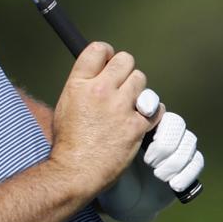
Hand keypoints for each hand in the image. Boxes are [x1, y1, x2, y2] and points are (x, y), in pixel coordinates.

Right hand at [48, 43, 153, 197]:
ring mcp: (120, 107)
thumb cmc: (68, 142)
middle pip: (125, 60)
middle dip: (125, 71)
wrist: (75, 171)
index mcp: (79, 84)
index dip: (107, 55)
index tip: (109, 64)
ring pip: (141, 80)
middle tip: (121, 86)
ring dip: (138, 91)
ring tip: (129, 106)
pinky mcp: (136, 125)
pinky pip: (156, 107)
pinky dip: (152, 113)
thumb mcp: (66, 104)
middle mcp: (100, 90)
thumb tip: (101, 73)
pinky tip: (141, 119)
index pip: (99, 49)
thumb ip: (83, 85)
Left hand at [96, 109, 204, 221]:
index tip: (144, 113)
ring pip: (189, 141)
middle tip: (149, 160)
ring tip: (159, 175)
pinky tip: (173, 184)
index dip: (152, 106)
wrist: (120, 202)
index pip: (154, 107)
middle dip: (164, 143)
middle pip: (176, 123)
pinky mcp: (185, 168)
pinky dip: (186, 173)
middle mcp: (160, 133)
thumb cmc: (106, 175)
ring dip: (175, 160)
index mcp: (140, 123)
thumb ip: (108, 130)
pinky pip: (196, 162)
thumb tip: (112, 106)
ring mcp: (174, 150)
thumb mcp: (102, 150)